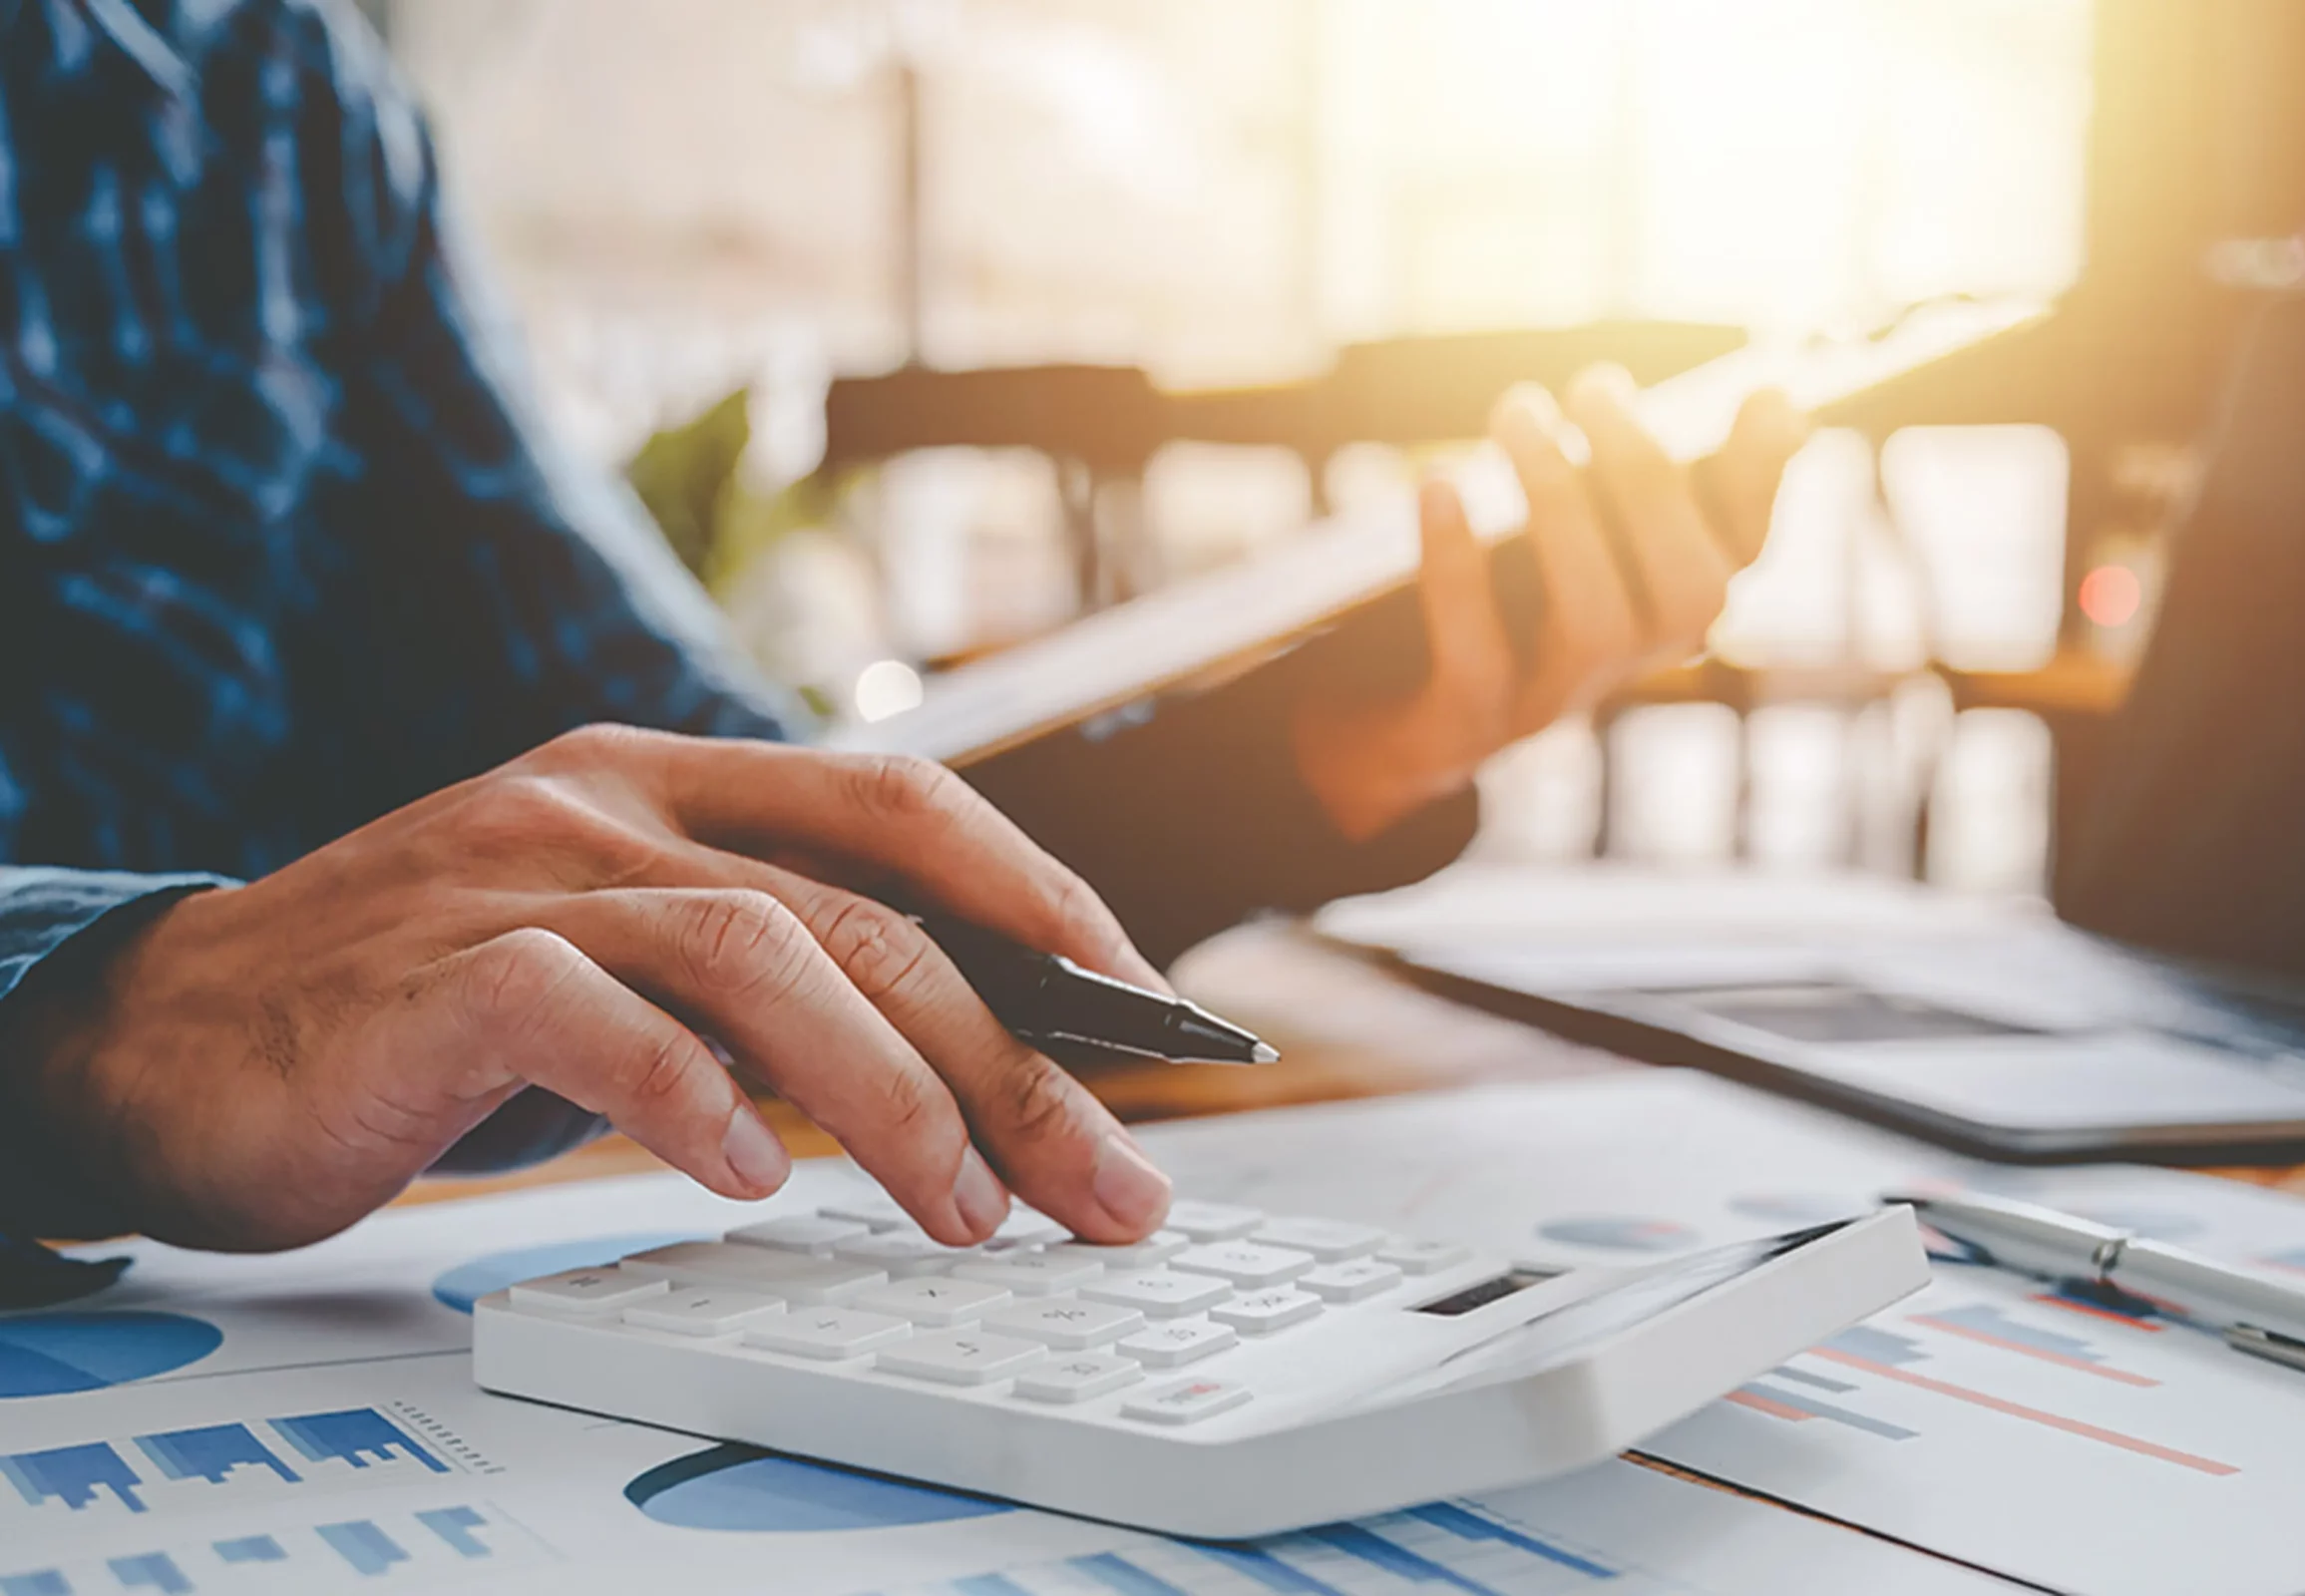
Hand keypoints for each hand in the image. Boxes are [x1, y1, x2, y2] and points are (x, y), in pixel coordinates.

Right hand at [3, 727, 1175, 1251]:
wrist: (171, 1039)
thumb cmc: (428, 1010)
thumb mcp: (623, 958)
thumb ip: (765, 972)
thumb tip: (969, 1058)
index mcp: (671, 781)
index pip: (905, 806)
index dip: (1043, 901)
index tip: (1143, 1015)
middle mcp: (607, 802)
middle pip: (867, 913)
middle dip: (1013, 1058)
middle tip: (1099, 1182)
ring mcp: (517, 876)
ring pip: (762, 955)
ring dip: (891, 1095)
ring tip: (963, 1210)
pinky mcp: (433, 976)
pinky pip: (595, 1022)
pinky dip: (691, 1102)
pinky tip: (746, 1186)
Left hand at [1294, 373, 1805, 840]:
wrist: (1381, 724)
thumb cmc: (1494, 601)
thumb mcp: (1577, 526)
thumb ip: (1649, 473)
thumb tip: (1778, 402)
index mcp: (1661, 608)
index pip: (1743, 552)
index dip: (1762, 479)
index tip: (1764, 393)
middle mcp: (1628, 666)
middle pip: (1691, 592)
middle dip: (1650, 479)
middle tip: (1594, 385)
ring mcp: (1553, 703)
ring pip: (1597, 621)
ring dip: (1562, 506)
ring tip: (1517, 411)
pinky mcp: (1468, 727)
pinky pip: (1475, 658)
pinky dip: (1458, 567)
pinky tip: (1439, 484)